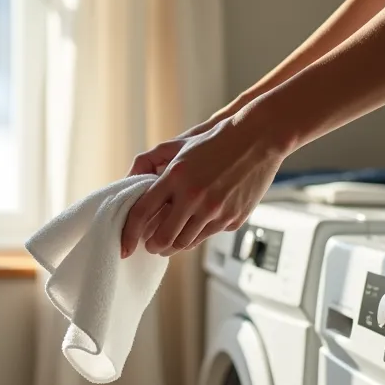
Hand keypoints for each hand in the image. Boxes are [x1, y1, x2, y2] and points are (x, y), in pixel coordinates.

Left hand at [120, 114, 286, 257]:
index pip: (142, 213)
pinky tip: (195, 224)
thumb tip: (127, 181)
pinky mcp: (233, 219)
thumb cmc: (215, 141)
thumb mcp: (178, 145)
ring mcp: (216, 211)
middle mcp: (195, 196)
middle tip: (150, 244)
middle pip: (163, 238)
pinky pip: (207, 236)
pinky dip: (197, 235)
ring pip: (185, 243)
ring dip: (173, 245)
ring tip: (170, 237)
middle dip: (152, 245)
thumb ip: (148, 161)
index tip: (125, 245)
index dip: (129, 234)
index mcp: (176, 176)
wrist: (259, 139)